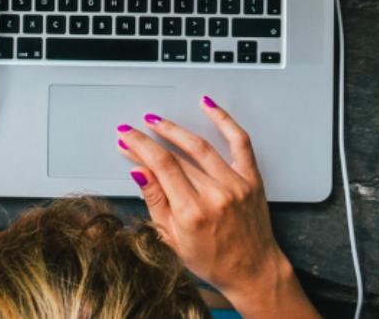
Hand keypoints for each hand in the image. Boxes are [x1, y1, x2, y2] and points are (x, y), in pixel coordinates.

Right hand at [117, 98, 318, 317]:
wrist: (252, 271)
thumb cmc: (213, 262)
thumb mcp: (172, 239)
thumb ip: (156, 201)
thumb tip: (139, 172)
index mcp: (192, 212)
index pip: (160, 166)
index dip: (139, 146)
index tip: (126, 137)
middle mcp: (215, 195)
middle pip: (177, 156)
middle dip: (150, 140)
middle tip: (134, 130)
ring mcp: (235, 184)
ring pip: (201, 146)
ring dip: (175, 129)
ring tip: (157, 121)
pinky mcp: (251, 179)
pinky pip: (239, 142)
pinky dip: (224, 120)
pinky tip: (208, 107)